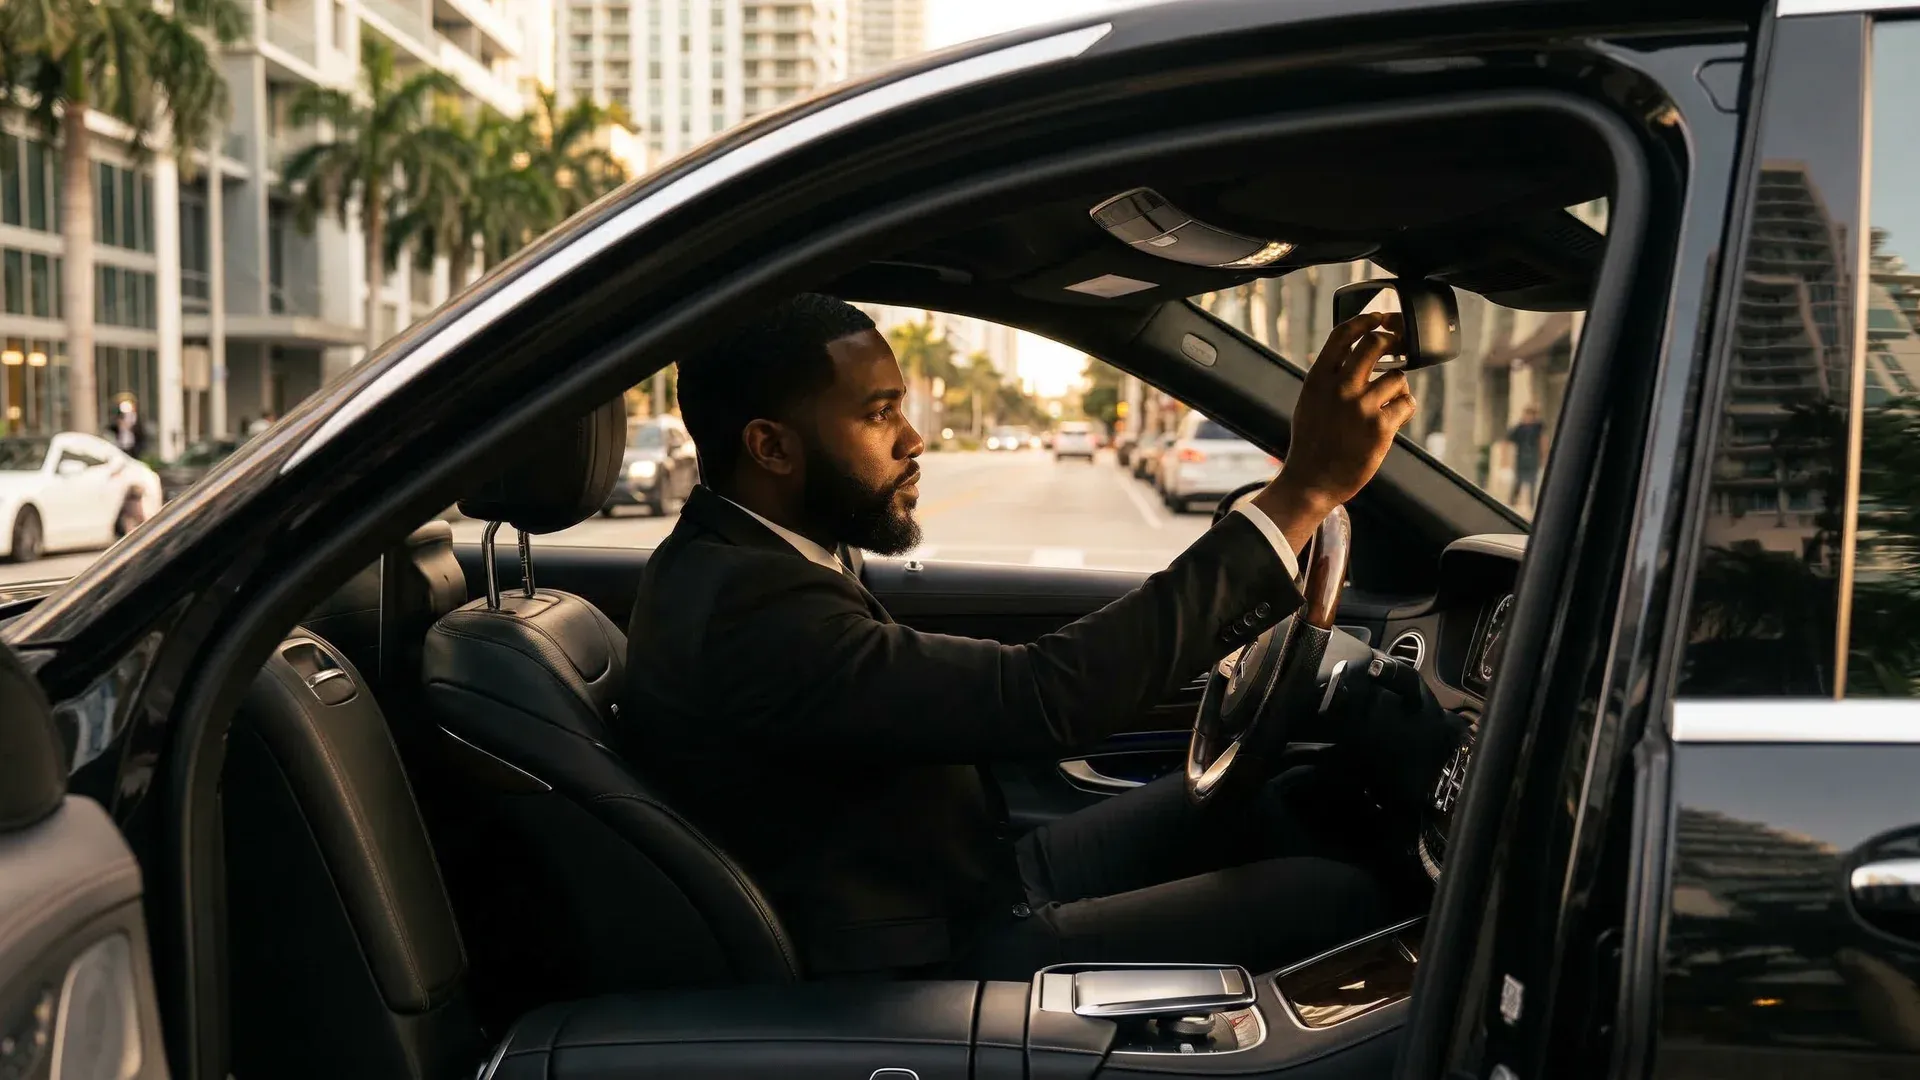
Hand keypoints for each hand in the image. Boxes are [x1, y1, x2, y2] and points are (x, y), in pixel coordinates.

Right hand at [1251, 312, 1416, 552]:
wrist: (1312, 481)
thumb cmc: (1311, 444)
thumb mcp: (1309, 403)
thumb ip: (1327, 379)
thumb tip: (1348, 354)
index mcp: (1318, 379)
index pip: (1343, 335)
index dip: (1365, 320)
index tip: (1379, 318)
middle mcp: (1340, 388)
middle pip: (1375, 344)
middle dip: (1392, 342)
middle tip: (1397, 347)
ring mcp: (1361, 407)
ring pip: (1397, 377)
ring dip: (1398, 388)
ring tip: (1389, 402)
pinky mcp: (1381, 427)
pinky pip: (1406, 404)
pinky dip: (1404, 408)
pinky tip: (1394, 418)